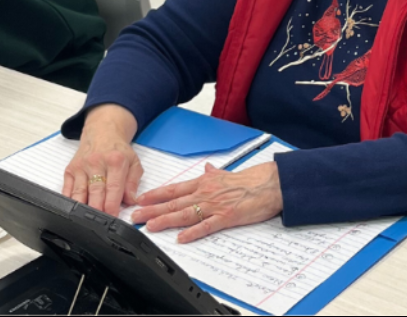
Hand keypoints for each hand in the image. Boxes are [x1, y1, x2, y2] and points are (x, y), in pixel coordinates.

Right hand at [62, 104, 142, 215]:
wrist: (102, 132)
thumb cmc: (118, 150)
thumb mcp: (134, 162)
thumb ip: (133, 182)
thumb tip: (131, 201)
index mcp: (115, 161)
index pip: (113, 187)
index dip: (112, 205)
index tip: (113, 218)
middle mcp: (96, 163)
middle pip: (95, 192)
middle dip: (98, 210)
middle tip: (100, 225)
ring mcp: (81, 166)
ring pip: (79, 193)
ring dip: (83, 209)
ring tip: (85, 223)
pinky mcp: (70, 170)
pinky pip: (68, 189)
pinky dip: (70, 202)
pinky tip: (73, 211)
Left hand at [132, 162, 282, 242]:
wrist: (270, 183)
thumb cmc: (251, 180)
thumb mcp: (228, 173)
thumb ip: (214, 173)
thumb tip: (207, 168)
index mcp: (205, 183)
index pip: (174, 189)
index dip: (156, 195)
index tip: (141, 199)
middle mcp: (206, 193)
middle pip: (174, 202)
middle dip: (152, 209)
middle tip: (136, 216)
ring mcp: (215, 205)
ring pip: (185, 213)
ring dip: (166, 220)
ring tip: (150, 226)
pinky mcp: (227, 216)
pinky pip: (207, 226)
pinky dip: (193, 232)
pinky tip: (181, 238)